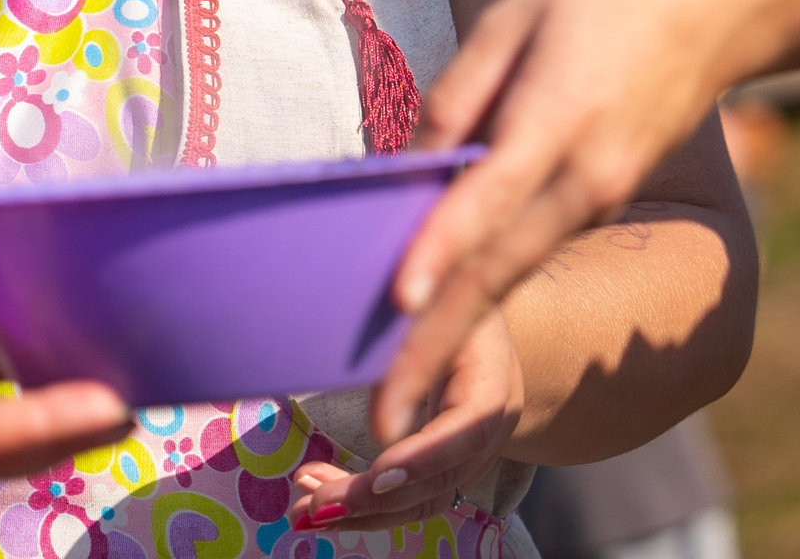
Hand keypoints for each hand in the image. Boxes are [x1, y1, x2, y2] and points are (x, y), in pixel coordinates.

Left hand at [288, 310, 522, 533]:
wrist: (474, 300)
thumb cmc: (443, 288)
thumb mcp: (430, 295)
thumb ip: (411, 335)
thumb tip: (379, 394)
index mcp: (493, 378)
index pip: (469, 427)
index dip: (425, 456)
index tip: (376, 474)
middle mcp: (489, 426)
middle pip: (441, 478)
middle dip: (377, 497)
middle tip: (316, 499)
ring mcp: (471, 452)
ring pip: (423, 499)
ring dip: (364, 512)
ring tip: (305, 510)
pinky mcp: (446, 463)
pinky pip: (411, 496)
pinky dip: (365, 506)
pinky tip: (320, 502)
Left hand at [381, 0, 759, 410]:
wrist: (722, 7)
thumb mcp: (515, 15)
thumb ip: (459, 92)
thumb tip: (406, 164)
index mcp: (559, 121)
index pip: (489, 200)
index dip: (442, 252)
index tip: (399, 305)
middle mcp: (586, 179)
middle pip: (500, 271)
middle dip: (439, 345)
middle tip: (385, 415)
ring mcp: (602, 198)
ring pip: (516, 272)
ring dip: (457, 330)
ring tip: (396, 389)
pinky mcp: (605, 201)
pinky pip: (534, 250)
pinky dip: (485, 289)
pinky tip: (437, 315)